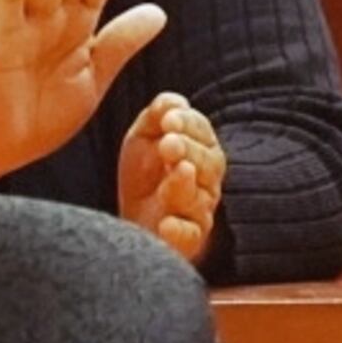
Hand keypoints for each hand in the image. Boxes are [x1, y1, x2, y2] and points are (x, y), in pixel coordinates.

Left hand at [119, 92, 225, 263]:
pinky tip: (167, 224)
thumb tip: (173, 101)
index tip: (169, 119)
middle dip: (190, 150)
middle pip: (209, 164)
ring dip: (185, 185)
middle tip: (169, 144)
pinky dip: (179, 232)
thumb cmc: (145, 175)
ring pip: (200, 198)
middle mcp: (206, 181)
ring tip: (175, 172)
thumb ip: (158, 115)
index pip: (203, 133)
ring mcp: (198, 212)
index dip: (190, 124)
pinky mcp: (186, 241)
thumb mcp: (144, 137)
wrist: (132, 222)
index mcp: (200, 151)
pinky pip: (190, 237)